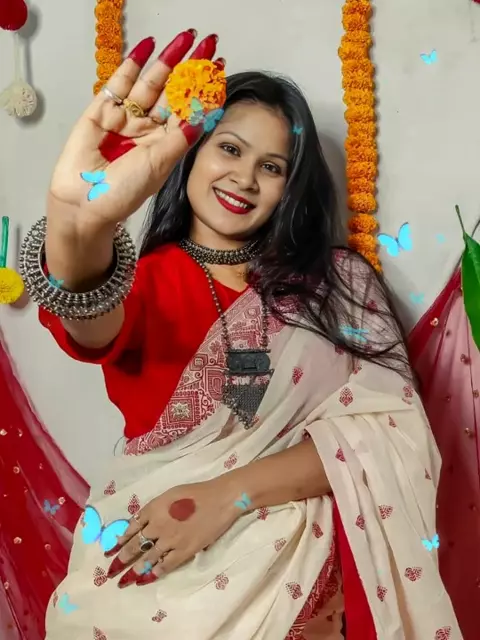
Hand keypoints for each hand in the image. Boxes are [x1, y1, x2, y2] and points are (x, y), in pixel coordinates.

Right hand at [47, 30, 222, 231]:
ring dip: (167, 61)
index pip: (188, 112)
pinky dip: (133, 64)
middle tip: (207, 44)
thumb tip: (204, 116)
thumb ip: (179, 139)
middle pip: (172, 93)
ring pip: (150, 84)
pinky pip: (119, 83)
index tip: (219, 71)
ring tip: (184, 39)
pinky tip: (149, 48)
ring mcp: (125, 117)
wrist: (83, 202)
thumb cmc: (124, 191)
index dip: (203, 92)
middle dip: (189, 69)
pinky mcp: (101, 109)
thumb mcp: (159, 165)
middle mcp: (147, 128)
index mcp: (165, 144)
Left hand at [105, 478, 240, 587]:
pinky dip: (157, 572)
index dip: (120, 540)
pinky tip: (149, 578)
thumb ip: (155, 509)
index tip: (111, 549)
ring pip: (148, 558)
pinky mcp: (185, 550)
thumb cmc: (197, 492)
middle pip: (136, 545)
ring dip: (136, 569)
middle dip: (122, 559)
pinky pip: (167, 565)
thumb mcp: (169, 494)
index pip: (131, 527)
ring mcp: (171, 540)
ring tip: (126, 578)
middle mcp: (158, 525)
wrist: (220, 498)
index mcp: (154, 509)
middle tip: (111, 570)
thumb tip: (143, 522)